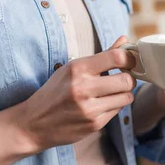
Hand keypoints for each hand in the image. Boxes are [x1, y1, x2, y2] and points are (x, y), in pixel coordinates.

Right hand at [17, 47, 136, 151]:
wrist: (34, 123)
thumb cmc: (55, 92)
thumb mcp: (73, 68)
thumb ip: (103, 56)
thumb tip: (125, 40)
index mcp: (77, 68)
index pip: (116, 57)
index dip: (130, 59)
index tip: (129, 62)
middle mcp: (83, 88)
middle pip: (127, 81)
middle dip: (129, 79)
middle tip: (122, 79)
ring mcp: (89, 108)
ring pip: (127, 97)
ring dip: (124, 94)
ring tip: (112, 93)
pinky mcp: (94, 124)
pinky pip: (118, 111)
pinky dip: (114, 107)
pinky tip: (101, 105)